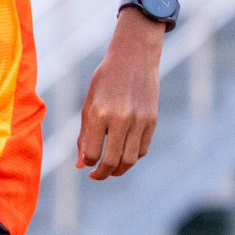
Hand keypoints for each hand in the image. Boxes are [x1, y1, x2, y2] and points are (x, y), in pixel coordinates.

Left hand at [76, 9, 161, 178]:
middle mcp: (120, 118)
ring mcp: (139, 121)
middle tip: (96, 176)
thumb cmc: (105, 80)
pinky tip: (123, 155)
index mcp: (99, 113)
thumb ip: (85, 134)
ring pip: (130, 159)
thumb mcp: (89, 103)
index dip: (88, 163)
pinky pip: (143, 149)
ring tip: (110, 170)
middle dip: (102, 174)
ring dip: (119, 170)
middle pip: (112, 161)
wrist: (133, 57)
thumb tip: (81, 164)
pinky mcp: (152, 121)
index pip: (93, 153)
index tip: (86, 165)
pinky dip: (132, 157)